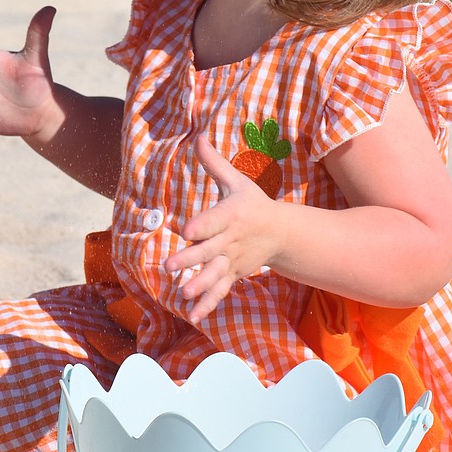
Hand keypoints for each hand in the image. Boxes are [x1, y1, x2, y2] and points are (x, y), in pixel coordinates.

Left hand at [165, 135, 282, 321]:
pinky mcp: (233, 274)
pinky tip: (193, 315)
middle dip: (190, 259)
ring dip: (200, 285)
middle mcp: (231, 240)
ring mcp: (232, 260)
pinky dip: (208, 303)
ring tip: (183, 295)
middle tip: (169, 265)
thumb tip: (198, 136)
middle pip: (209, 250)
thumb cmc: (252, 203)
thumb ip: (214, 164)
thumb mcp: (237, 182)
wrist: (281, 233)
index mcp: (231, 216)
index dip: (200, 224)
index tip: (185, 229)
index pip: (213, 220)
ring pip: (215, 274)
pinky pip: (220, 290)